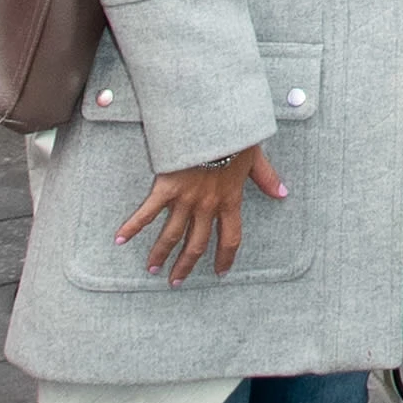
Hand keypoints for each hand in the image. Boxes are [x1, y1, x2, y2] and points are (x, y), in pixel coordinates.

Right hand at [118, 143, 286, 284]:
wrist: (213, 121)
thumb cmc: (234, 135)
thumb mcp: (255, 157)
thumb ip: (266, 178)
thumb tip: (282, 193)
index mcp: (229, 199)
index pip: (230, 237)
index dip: (225, 257)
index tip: (220, 272)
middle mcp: (207, 206)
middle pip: (196, 244)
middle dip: (185, 265)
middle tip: (175, 281)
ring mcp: (186, 199)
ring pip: (172, 235)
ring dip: (160, 253)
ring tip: (152, 268)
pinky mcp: (166, 188)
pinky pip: (147, 213)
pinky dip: (133, 226)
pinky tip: (120, 239)